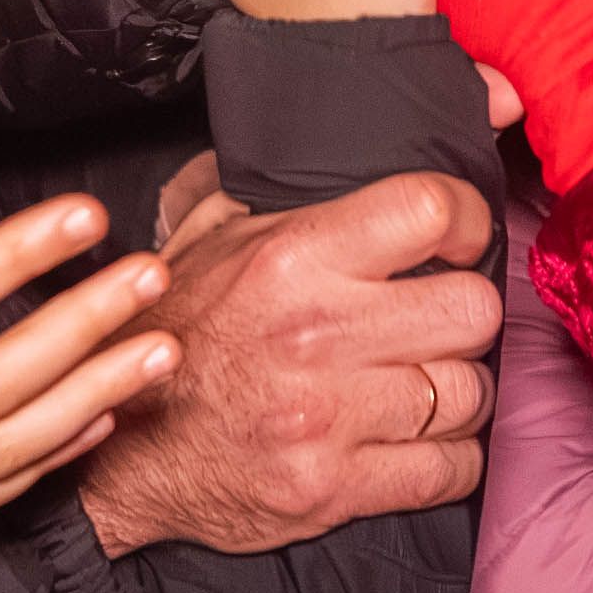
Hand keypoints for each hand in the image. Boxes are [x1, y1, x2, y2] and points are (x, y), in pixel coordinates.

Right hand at [79, 167, 499, 557]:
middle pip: (471, 308)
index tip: (458, 240)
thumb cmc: (180, 333)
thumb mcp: (216, 232)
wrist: (120, 457)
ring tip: (425, 379)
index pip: (431, 211)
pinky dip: (452, 457)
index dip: (466, 221)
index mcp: (290, 258)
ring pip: (471, 392)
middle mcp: (314, 334)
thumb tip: (448, 102)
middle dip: (463, 311)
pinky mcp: (333, 489)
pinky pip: (451, 470)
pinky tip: (422, 439)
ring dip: (458, 387)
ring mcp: (327, 419)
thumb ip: (298, 174)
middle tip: (437, 317)